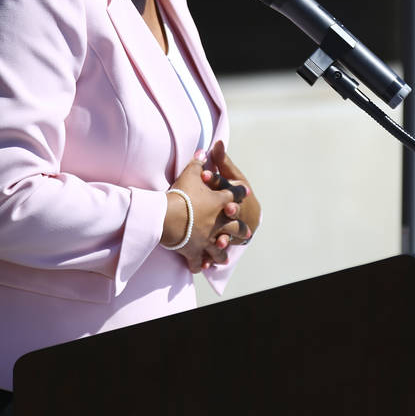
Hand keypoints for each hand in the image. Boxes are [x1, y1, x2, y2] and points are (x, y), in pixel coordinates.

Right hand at [163, 153, 250, 272]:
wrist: (167, 217)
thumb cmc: (180, 194)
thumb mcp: (190, 174)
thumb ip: (198, 162)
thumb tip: (206, 148)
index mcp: (220, 202)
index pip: (234, 195)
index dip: (239, 192)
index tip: (245, 192)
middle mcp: (218, 222)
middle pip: (235, 226)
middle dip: (241, 230)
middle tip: (247, 233)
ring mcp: (208, 238)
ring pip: (221, 247)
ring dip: (224, 251)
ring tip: (226, 254)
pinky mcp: (196, 251)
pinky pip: (199, 259)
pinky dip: (200, 263)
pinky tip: (201, 266)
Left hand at [203, 141, 261, 247]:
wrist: (251, 216)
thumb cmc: (236, 192)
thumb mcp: (232, 176)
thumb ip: (223, 160)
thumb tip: (217, 141)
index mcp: (236, 191)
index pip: (226, 183)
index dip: (215, 179)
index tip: (204, 174)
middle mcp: (237, 208)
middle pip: (231, 208)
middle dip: (226, 209)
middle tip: (224, 208)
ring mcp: (235, 225)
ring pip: (231, 230)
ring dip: (226, 233)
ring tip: (219, 238)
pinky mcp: (231, 238)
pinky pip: (224, 245)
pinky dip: (219, 250)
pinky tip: (213, 253)